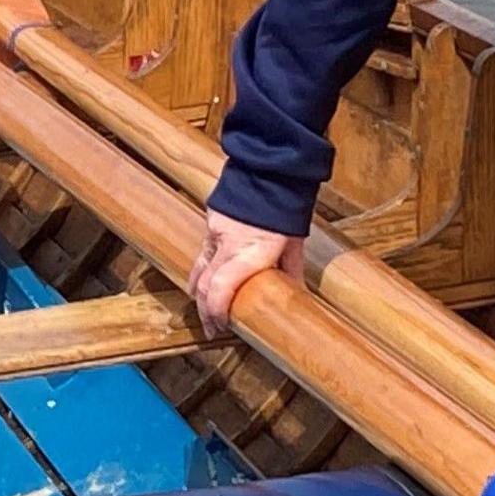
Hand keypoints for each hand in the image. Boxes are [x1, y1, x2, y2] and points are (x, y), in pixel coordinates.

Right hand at [187, 211, 306, 332]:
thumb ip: (290, 268)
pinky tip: (208, 276)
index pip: (219, 290)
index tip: (220, 326)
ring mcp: (215, 230)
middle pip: (203, 283)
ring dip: (200, 290)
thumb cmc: (286, 205)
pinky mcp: (212, 220)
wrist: (271, 168)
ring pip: (198, 266)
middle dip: (205, 309)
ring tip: (203, 307)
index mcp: (247, 252)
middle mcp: (226, 243)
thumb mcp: (294, 242)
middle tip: (212, 327)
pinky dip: (204, 267)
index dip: (215, 312)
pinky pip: (204, 249)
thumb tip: (295, 290)